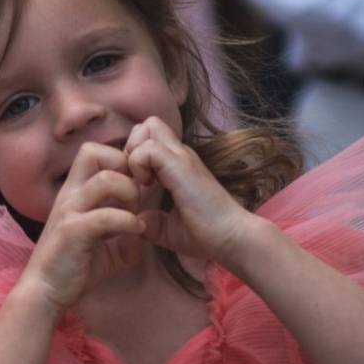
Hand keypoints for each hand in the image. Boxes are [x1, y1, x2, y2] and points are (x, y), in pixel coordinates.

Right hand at [18, 141, 149, 312]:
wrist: (45, 293)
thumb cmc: (73, 269)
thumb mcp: (106, 249)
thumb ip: (125, 236)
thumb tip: (146, 232)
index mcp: (76, 193)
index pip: (95, 153)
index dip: (120, 160)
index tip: (137, 184)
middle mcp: (70, 195)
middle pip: (94, 152)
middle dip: (123, 165)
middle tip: (136, 192)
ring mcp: (69, 212)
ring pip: (105, 179)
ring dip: (129, 192)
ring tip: (136, 212)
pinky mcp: (72, 232)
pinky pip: (106, 215)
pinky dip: (128, 221)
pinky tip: (136, 232)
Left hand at [125, 117, 256, 266]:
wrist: (231, 239)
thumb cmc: (205, 236)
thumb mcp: (169, 229)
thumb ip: (152, 221)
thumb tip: (136, 222)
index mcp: (178, 165)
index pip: (149, 137)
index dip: (133, 156)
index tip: (134, 184)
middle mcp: (180, 155)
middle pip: (147, 124)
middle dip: (131, 146)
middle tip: (134, 178)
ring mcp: (182, 157)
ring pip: (147, 127)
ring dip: (134, 153)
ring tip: (142, 182)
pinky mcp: (181, 165)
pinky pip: (148, 149)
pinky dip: (139, 164)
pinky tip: (147, 186)